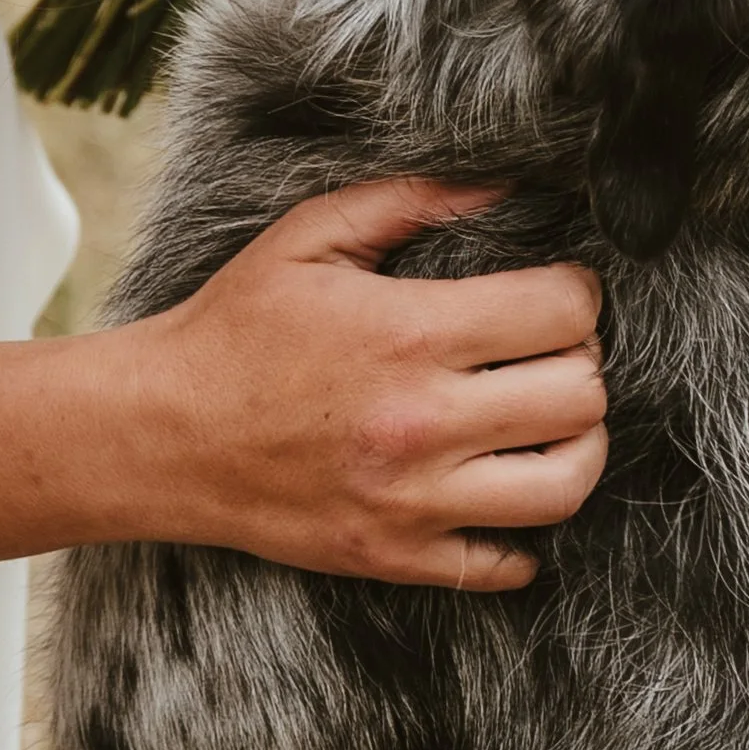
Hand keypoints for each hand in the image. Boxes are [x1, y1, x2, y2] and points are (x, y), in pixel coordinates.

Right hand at [113, 179, 605, 587]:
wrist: (166, 431)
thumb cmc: (238, 323)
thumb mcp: (311, 235)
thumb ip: (410, 199)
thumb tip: (502, 185)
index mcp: (408, 332)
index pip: (559, 312)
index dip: (578, 291)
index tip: (560, 288)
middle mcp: (423, 422)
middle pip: (579, 397)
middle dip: (583, 360)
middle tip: (553, 347)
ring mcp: (414, 501)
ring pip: (565, 486)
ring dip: (577, 444)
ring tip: (550, 416)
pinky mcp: (399, 558)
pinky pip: (509, 564)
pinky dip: (524, 532)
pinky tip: (501, 485)